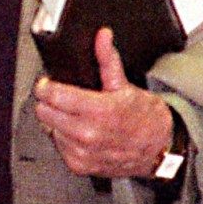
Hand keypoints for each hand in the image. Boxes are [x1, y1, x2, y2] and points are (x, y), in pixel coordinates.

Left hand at [34, 27, 172, 178]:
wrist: (157, 149)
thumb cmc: (143, 117)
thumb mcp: (125, 84)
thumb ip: (107, 58)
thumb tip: (102, 36)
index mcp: (99, 111)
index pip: (55, 96)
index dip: (45, 86)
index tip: (45, 82)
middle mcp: (88, 135)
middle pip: (45, 113)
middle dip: (48, 101)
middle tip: (57, 94)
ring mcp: (83, 153)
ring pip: (49, 129)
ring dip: (55, 120)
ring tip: (70, 112)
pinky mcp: (81, 167)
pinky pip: (58, 147)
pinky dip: (62, 137)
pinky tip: (76, 129)